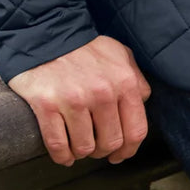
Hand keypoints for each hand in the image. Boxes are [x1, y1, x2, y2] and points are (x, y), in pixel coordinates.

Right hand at [8, 35, 151, 166]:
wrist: (47, 34)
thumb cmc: (85, 48)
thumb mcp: (120, 55)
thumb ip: (136, 79)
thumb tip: (143, 102)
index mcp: (123, 82)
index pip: (136, 130)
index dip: (129, 150)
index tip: (119, 154)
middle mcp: (101, 93)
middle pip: (110, 143)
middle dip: (103, 150)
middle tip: (95, 146)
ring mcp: (73, 100)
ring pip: (84, 148)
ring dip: (82, 152)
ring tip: (78, 145)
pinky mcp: (47, 105)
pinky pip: (58, 145)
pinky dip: (62, 156)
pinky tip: (64, 154)